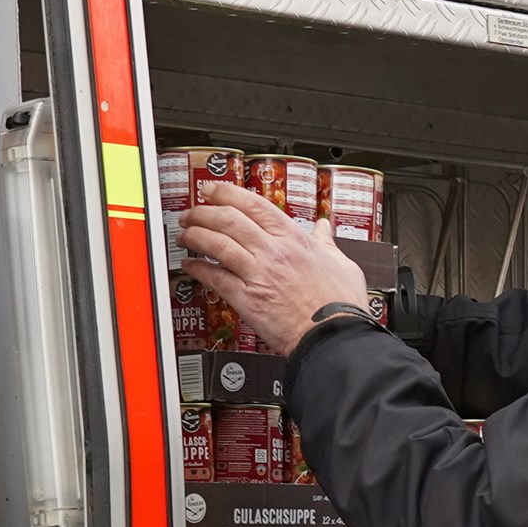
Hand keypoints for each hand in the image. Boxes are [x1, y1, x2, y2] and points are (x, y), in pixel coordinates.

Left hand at [178, 179, 369, 343]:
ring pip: (217, 243)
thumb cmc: (340, 305)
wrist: (333, 336)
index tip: (213, 190)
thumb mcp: (342, 264)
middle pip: (228, 219)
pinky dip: (198, 269)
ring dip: (195, 235)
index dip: (227, 192)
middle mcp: (273, 251)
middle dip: (203, 212)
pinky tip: (189, 266)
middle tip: (191, 212)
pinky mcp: (247, 299)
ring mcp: (258, 274)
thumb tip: (323, 228)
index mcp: (295, 239)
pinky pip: (215, 278)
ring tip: (185, 235)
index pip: (253, 204)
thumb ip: (327, 243)